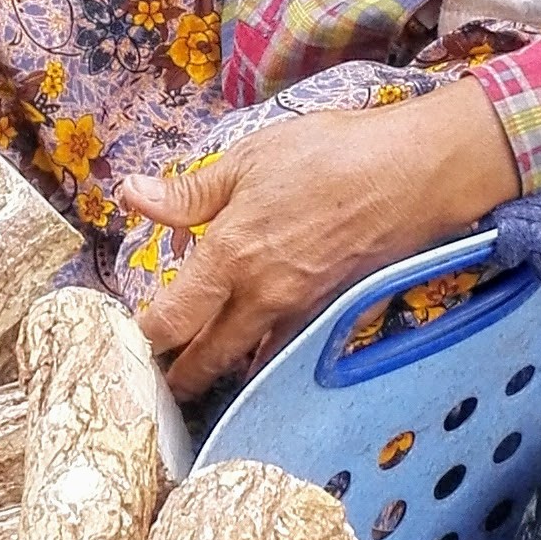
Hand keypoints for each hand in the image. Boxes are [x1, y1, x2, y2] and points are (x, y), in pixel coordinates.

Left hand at [126, 92, 520, 397]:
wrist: (415, 174)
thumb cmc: (332, 156)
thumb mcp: (249, 159)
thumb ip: (189, 192)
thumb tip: (132, 194)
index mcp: (230, 258)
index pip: (171, 320)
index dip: (142, 338)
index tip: (125, 341)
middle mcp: (261, 299)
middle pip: (206, 361)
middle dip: (176, 377)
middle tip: (151, 383)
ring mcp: (300, 313)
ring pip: (247, 364)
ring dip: (217, 375)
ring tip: (192, 376)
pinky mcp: (331, 314)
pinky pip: (286, 353)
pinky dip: (263, 364)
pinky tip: (254, 359)